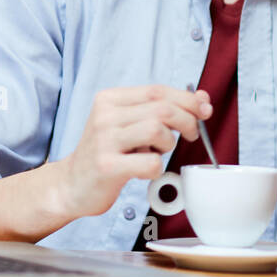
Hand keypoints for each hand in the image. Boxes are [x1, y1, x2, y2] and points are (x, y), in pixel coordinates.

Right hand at [56, 84, 211, 219]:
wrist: (71, 185)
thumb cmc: (109, 153)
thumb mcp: (132, 124)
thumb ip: (164, 108)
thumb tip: (203, 98)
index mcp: (109, 99)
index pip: (158, 91)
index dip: (188, 99)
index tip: (204, 110)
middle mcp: (104, 116)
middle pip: (162, 108)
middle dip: (187, 121)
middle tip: (190, 135)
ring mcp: (103, 141)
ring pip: (157, 130)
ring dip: (168, 144)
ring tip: (157, 153)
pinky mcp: (106, 166)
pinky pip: (150, 162)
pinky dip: (157, 168)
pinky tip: (145, 170)